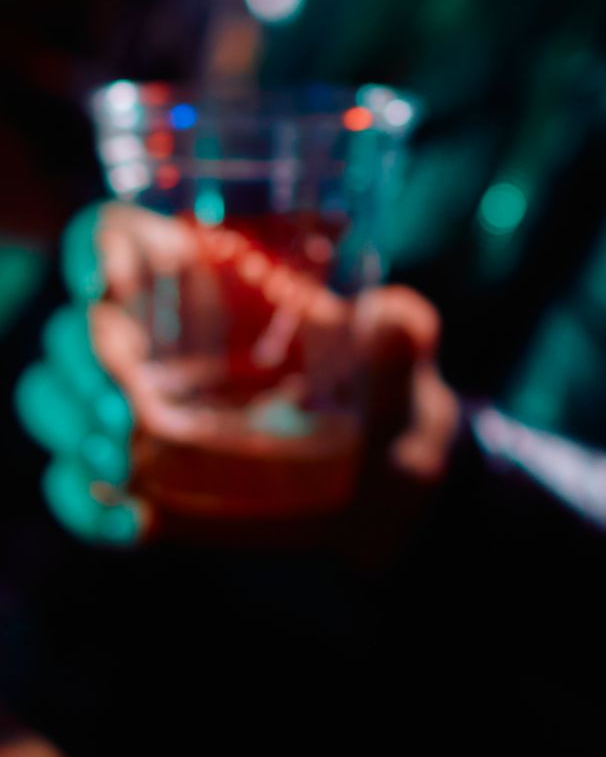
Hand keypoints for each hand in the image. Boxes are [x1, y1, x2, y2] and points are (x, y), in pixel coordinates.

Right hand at [17, 205, 460, 549]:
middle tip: (126, 408)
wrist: (384, 480)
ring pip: (52, 399)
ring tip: (124, 461)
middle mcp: (152, 335)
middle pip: (71, 328)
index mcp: (202, 276)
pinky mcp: (131, 476)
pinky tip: (138, 522)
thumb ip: (403, 335)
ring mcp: (131, 407)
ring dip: (72, 428)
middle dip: (79, 365)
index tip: (101, 283)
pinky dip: (89, 507)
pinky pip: (76, 488)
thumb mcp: (403, 359)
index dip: (91, 248)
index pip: (112, 235)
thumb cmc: (384, 392)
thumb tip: (395, 317)